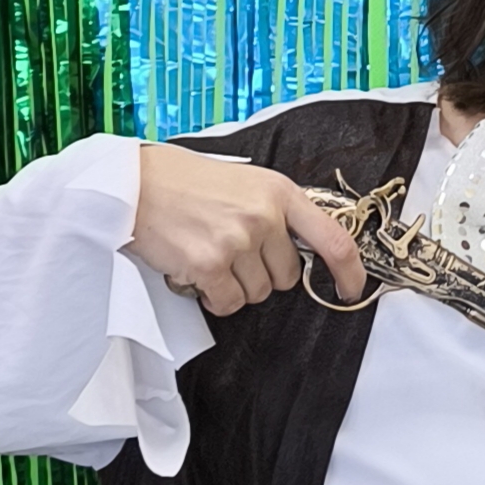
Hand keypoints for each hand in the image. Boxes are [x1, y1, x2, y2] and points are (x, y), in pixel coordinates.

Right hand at [128, 144, 367, 317]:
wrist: (131, 183)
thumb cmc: (183, 182)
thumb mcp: (243, 182)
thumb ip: (275, 211)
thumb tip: (302, 246)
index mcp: (279, 191)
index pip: (334, 239)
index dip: (350, 271)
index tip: (353, 289)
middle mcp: (264, 215)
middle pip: (288, 276)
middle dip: (263, 274)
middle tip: (231, 251)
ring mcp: (238, 241)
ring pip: (257, 293)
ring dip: (234, 285)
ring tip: (207, 253)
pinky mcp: (210, 265)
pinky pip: (229, 303)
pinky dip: (213, 297)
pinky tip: (195, 271)